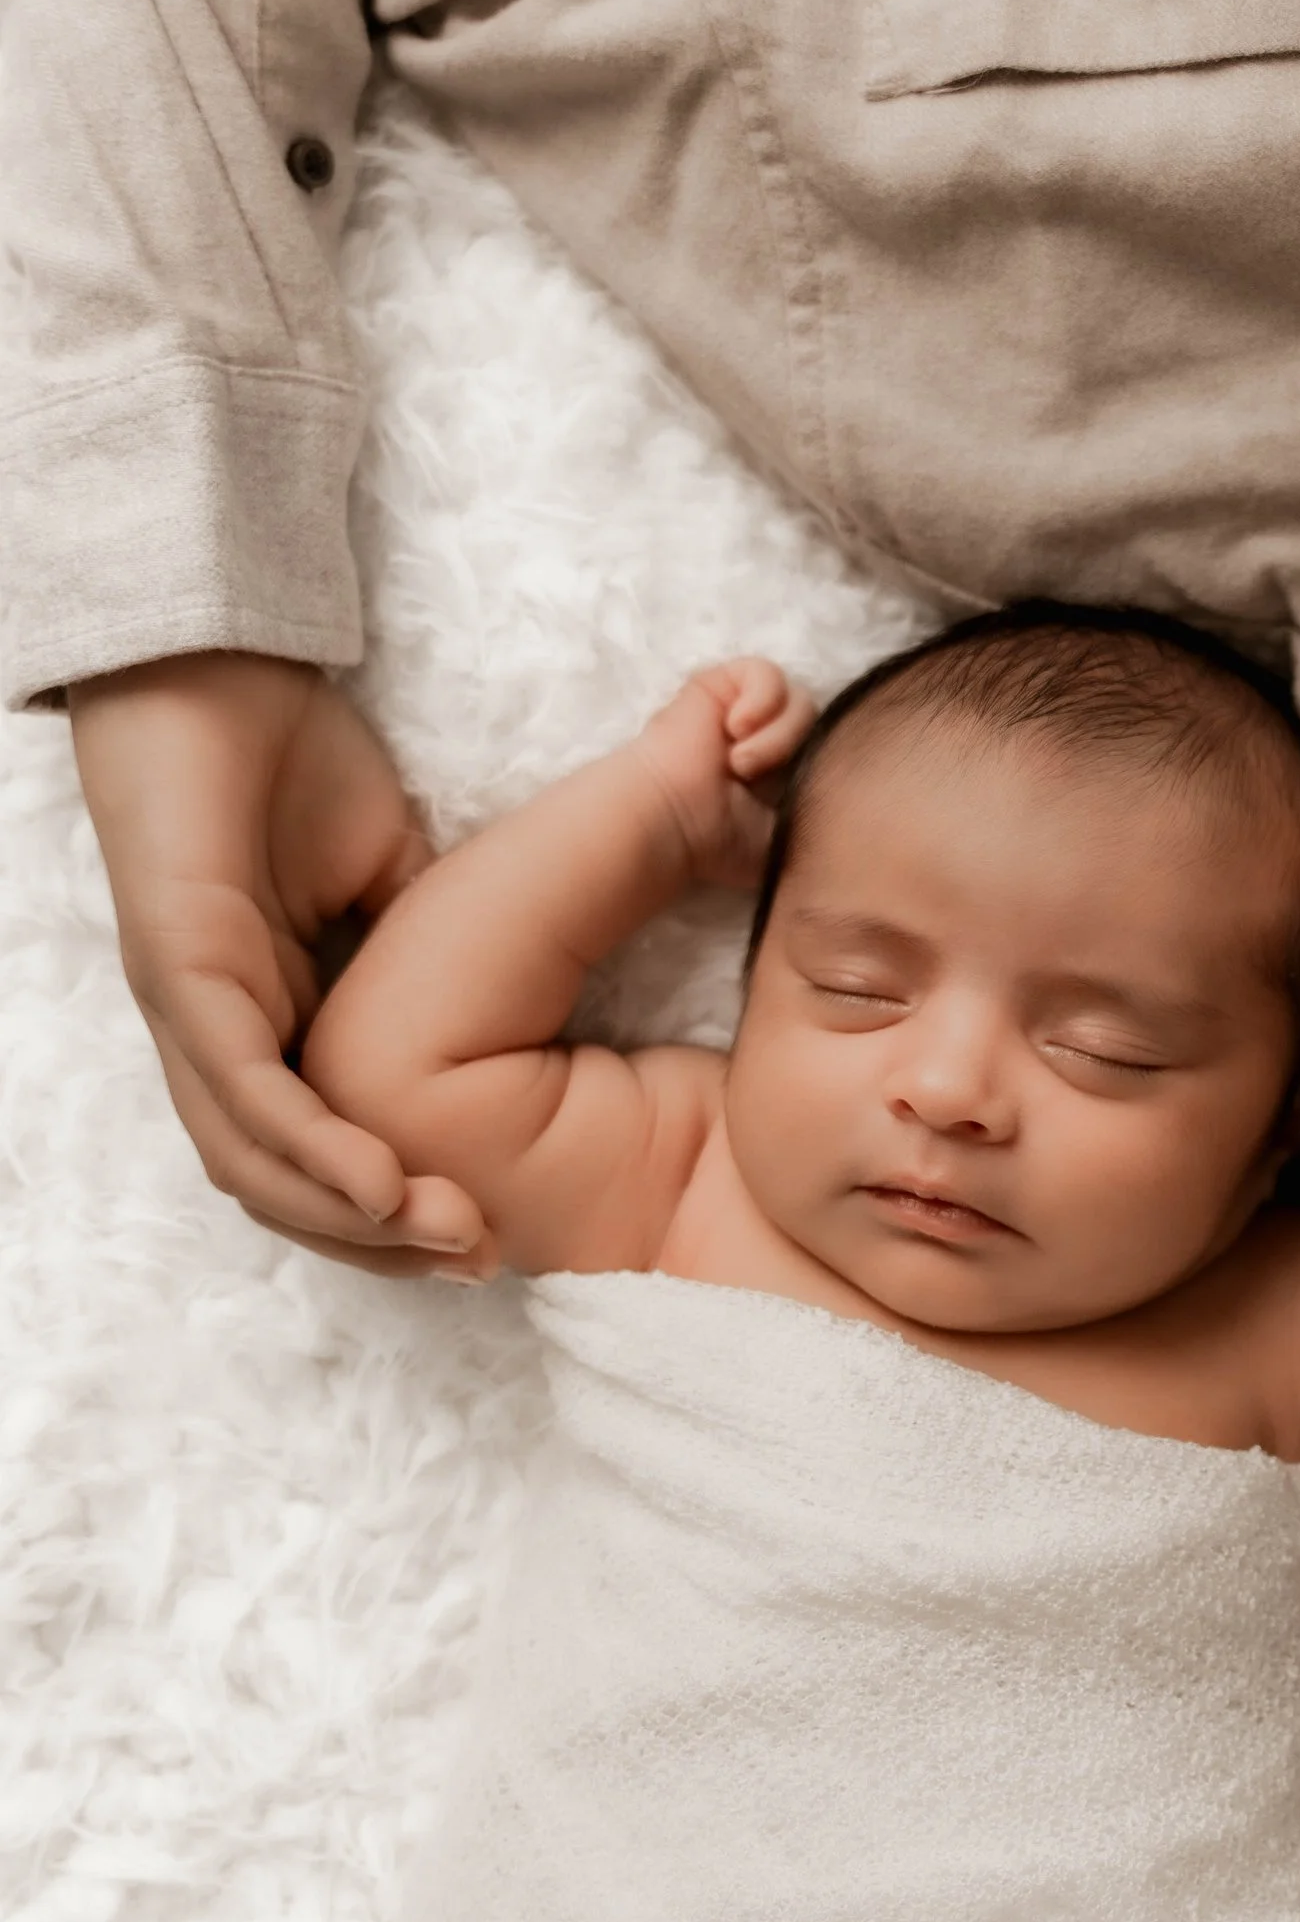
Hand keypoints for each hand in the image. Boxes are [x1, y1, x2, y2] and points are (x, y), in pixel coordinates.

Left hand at [66, 651, 475, 1272]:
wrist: (210, 661)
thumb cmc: (285, 752)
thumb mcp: (389, 867)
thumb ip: (430, 943)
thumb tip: (500, 996)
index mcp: (261, 1016)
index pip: (315, 1150)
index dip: (392, 1208)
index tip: (485, 1231)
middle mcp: (212, 1031)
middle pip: (279, 1183)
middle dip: (380, 1241)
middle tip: (478, 1260)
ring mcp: (187, 1006)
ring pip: (256, 1159)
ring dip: (349, 1219)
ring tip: (441, 1237)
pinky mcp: (177, 969)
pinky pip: (242, 1088)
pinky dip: (309, 1148)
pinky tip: (378, 1186)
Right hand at [632, 658, 816, 895]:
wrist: (674, 822)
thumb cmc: (717, 840)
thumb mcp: (783, 839)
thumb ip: (817, 821)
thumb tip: (854, 816)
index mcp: (780, 770)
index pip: (826, 745)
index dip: (823, 760)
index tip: (795, 792)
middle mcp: (763, 735)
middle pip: (817, 721)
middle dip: (794, 750)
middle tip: (756, 779)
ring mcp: (741, 708)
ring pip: (798, 699)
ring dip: (776, 734)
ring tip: (741, 763)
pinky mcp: (720, 682)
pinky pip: (765, 672)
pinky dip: (760, 700)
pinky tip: (737, 728)